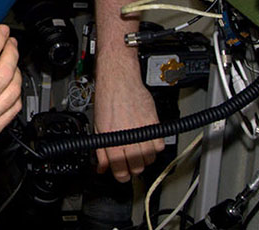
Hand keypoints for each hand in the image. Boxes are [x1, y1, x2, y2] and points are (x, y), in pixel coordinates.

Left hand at [93, 62, 163, 182]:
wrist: (119, 82)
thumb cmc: (107, 100)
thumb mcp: (97, 127)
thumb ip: (100, 150)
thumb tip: (102, 167)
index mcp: (113, 141)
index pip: (121, 171)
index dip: (121, 176)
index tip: (121, 174)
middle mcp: (129, 138)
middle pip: (137, 167)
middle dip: (132, 168)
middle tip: (128, 162)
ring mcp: (143, 132)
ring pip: (150, 158)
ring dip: (144, 158)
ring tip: (137, 150)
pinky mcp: (154, 124)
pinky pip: (160, 145)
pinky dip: (155, 147)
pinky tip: (146, 141)